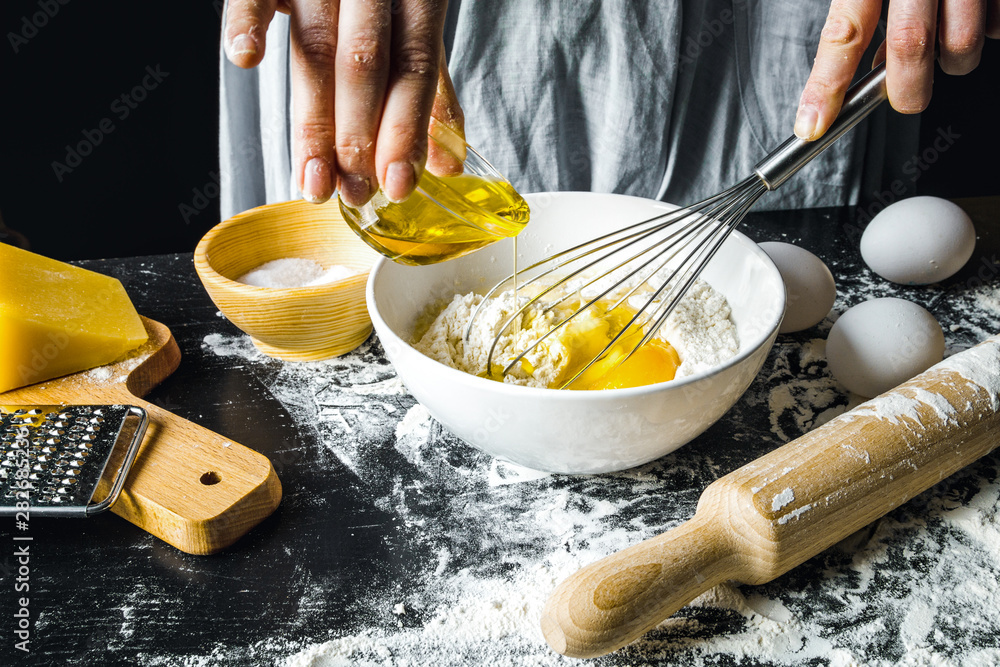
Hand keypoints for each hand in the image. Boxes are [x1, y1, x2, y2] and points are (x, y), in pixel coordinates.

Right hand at [223, 0, 463, 205]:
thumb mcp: (412, 31)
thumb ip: (429, 92)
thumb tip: (448, 166)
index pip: (414, 68)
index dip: (406, 131)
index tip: (397, 186)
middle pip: (364, 65)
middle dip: (358, 137)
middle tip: (352, 194)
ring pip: (315, 48)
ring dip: (313, 121)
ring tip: (313, 178)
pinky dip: (248, 23)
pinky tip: (246, 59)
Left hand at [795, 0, 999, 139]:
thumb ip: (858, 6)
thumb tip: (853, 59)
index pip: (843, 33)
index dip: (826, 86)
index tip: (812, 123)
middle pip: (910, 49)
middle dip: (905, 90)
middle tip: (903, 96)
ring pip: (963, 45)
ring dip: (951, 60)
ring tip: (942, 41)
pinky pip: (999, 23)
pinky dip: (987, 30)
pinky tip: (972, 12)